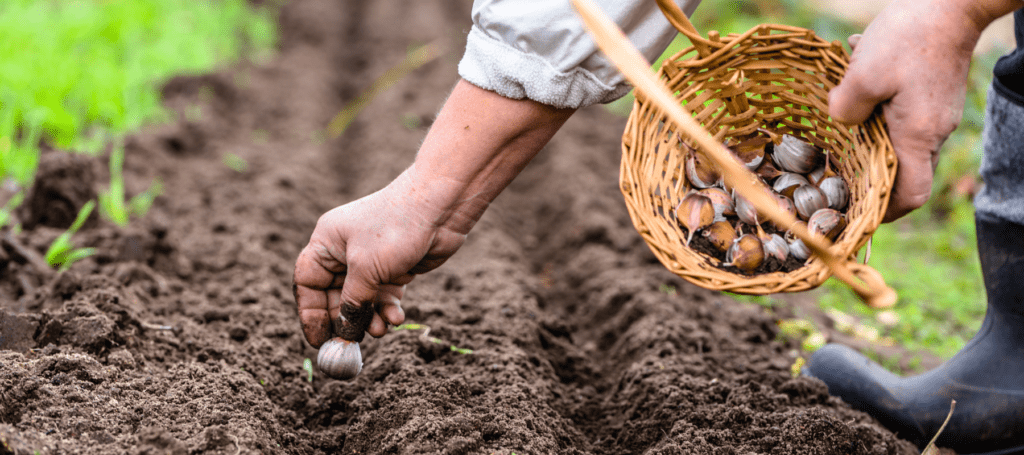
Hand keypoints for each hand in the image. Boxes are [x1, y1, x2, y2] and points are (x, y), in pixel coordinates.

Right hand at [292, 172, 467, 346]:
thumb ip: (353, 303)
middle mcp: (345, 251)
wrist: (441, 207)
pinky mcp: (394, 268)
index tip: (318, 340)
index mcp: (327, 242)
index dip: (310, 312)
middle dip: (344, 320)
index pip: (308, 282)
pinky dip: (388, 309)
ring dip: (369, 319)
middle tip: (351, 344)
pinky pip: (384, 297)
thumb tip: (344, 332)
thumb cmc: (395, 229)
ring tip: (380, 330)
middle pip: (334, 296)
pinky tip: (396, 319)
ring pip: (362, 300)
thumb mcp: (366, 269)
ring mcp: (371, 260)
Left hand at [828, 0, 1016, 221]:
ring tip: (843, 109)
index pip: (911, 195)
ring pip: (897, 138)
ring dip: (868, 130)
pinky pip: (902, 112)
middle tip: (835, 168)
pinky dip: (878, 104)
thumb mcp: (863, 75)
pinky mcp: (932, 94)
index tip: (859, 211)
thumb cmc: (910, 37)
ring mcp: (936, 113)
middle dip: (869, 172)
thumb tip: (839, 122)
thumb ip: (844, 108)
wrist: (952, 1)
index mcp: (917, 136)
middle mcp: (933, 131)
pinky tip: (857, 75)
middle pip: (902, 170)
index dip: (886, 211)